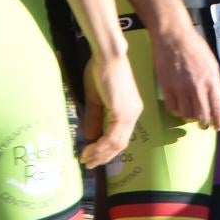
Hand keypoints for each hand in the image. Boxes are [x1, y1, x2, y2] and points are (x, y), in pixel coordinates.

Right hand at [78, 44, 138, 170]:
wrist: (108, 56)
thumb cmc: (101, 72)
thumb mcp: (95, 99)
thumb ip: (95, 118)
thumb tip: (90, 138)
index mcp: (130, 110)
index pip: (120, 137)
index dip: (106, 150)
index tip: (92, 156)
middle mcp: (133, 114)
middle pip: (120, 144)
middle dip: (103, 156)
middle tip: (89, 163)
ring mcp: (129, 114)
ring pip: (116, 143)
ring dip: (100, 154)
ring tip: (86, 159)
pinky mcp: (122, 112)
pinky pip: (112, 136)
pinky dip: (100, 146)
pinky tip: (89, 149)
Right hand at [153, 16, 219, 130]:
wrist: (173, 36)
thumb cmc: (195, 47)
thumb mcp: (212, 64)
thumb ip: (216, 84)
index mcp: (211, 79)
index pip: (218, 108)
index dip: (219, 121)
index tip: (218, 126)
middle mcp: (197, 86)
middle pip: (202, 115)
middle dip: (205, 123)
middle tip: (204, 124)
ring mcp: (180, 87)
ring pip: (186, 114)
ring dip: (190, 117)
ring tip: (191, 114)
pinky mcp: (166, 87)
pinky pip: (172, 108)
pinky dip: (176, 111)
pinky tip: (179, 107)